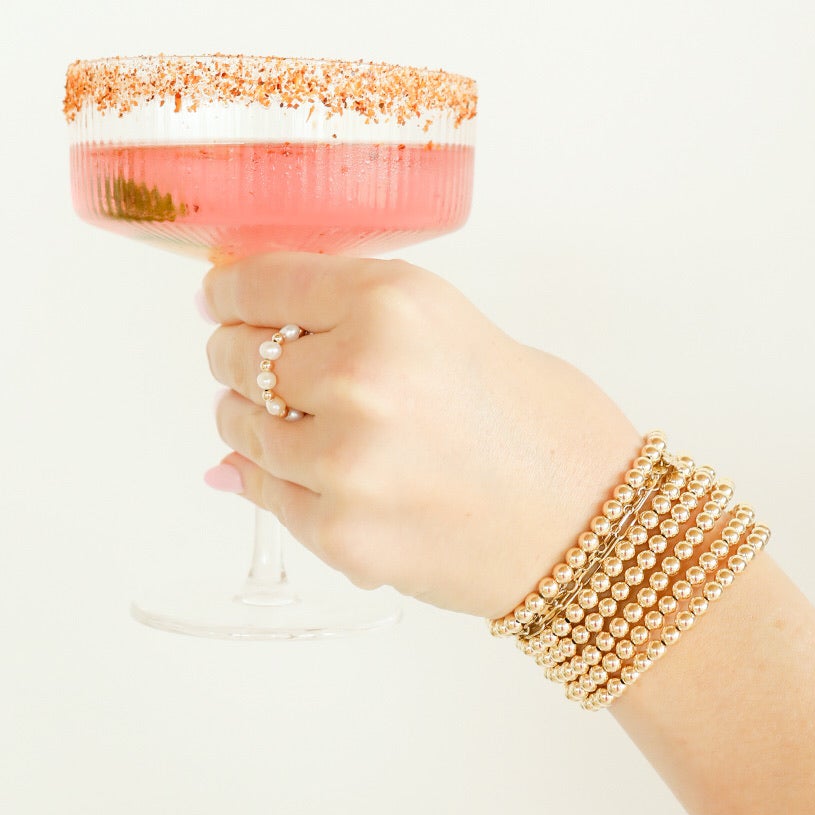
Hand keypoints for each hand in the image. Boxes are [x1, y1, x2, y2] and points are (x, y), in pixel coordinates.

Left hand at [202, 254, 641, 615]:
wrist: (595, 530)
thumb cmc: (544, 427)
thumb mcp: (454, 327)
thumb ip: (359, 320)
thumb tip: (247, 321)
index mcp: (393, 302)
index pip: (261, 282)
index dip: (230, 292)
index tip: (220, 298)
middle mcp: (360, 373)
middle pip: (239, 354)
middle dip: (240, 357)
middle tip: (261, 367)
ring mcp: (343, 460)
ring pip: (240, 427)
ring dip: (252, 422)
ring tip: (300, 426)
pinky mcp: (339, 532)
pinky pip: (267, 494)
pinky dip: (273, 481)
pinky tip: (308, 473)